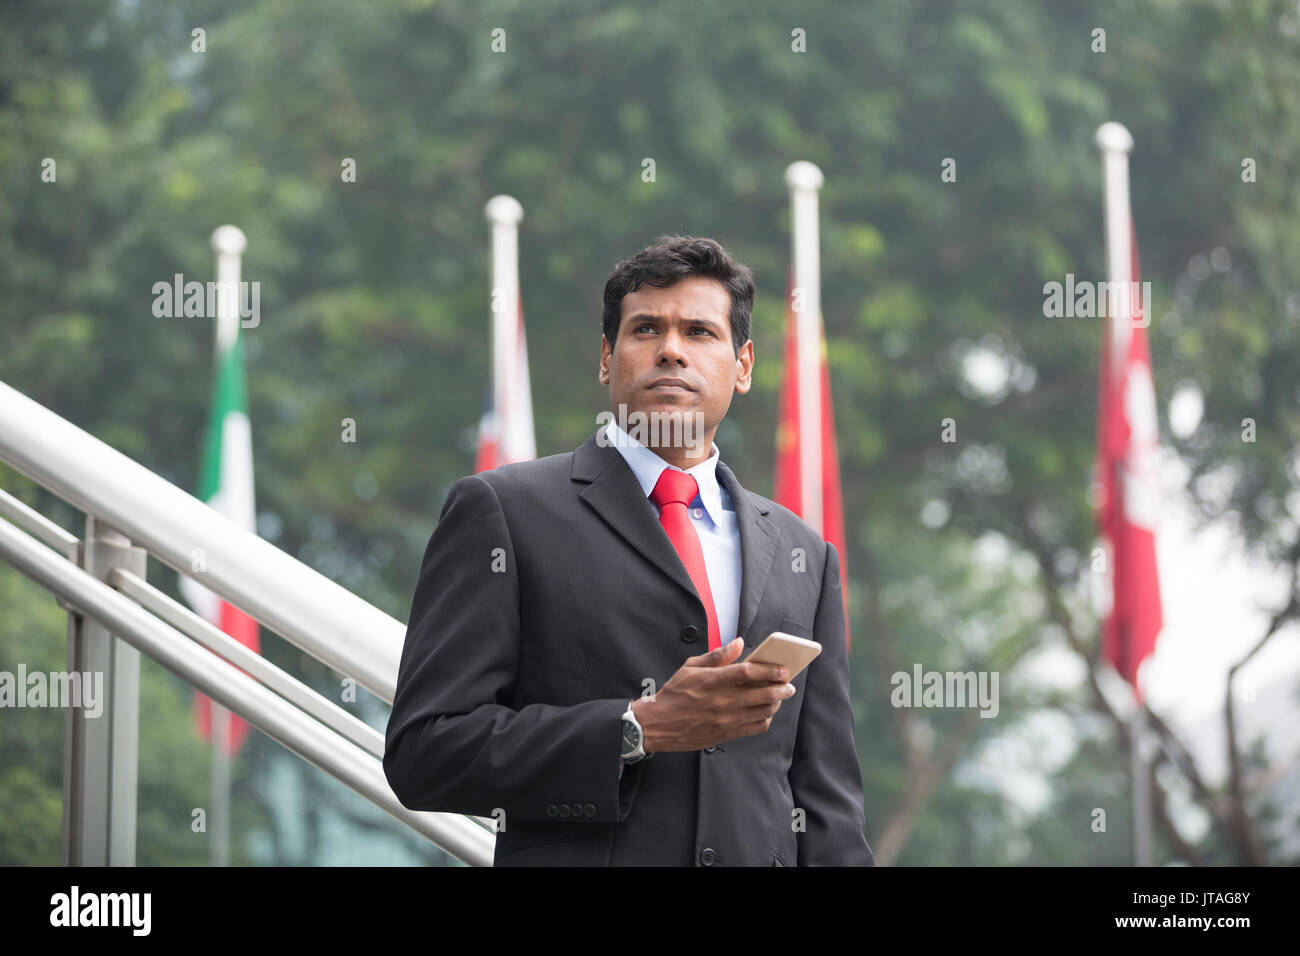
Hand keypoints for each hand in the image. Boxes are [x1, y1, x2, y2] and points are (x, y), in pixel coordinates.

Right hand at [631, 637, 793, 752]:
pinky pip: (755, 728)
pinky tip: (765, 713)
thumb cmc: (675, 693)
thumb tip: (738, 643)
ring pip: (762, 711)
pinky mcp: (726, 733)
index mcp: (713, 681)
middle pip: (762, 693)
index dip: (769, 669)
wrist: (659, 724)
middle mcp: (722, 701)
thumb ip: (717, 655)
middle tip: (789, 684)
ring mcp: (726, 719)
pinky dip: (765, 719)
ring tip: (778, 697)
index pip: (748, 672)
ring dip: (775, 703)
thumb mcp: (690, 667)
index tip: (782, 668)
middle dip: (781, 688)